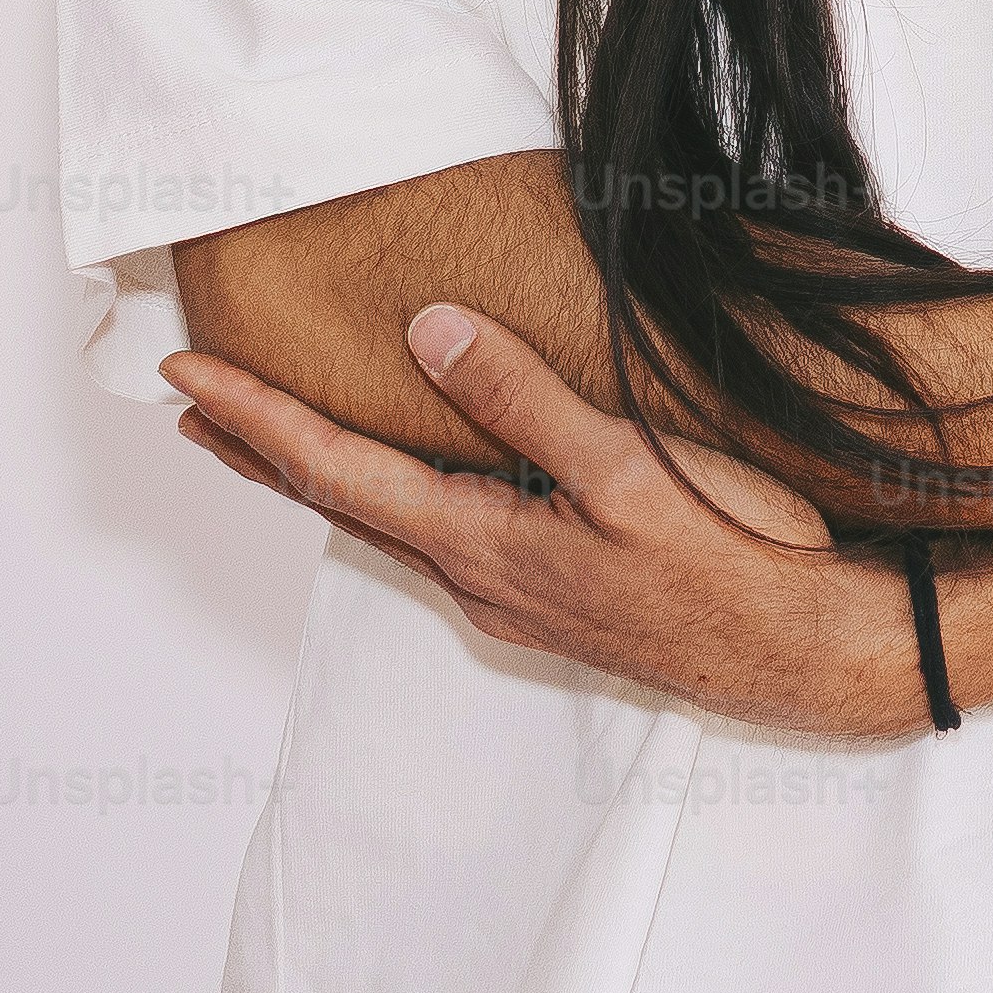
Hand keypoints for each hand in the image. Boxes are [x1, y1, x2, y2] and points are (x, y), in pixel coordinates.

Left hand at [164, 308, 928, 741]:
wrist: (808, 658)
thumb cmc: (732, 566)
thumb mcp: (626, 471)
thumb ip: (524, 400)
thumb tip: (429, 333)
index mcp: (482, 546)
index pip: (336, 471)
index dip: (255, 419)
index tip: (185, 377)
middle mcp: (479, 580)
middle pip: (342, 502)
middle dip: (263, 448)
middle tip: (191, 403)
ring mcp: (515, 596)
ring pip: (390, 523)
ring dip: (322, 473)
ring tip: (270, 433)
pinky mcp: (552, 597)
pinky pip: (442, 534)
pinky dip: (392, 494)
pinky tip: (411, 477)